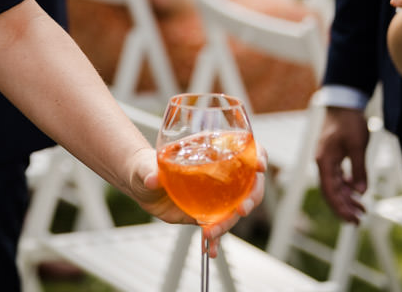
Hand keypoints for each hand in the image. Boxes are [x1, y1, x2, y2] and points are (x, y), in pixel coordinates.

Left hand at [127, 146, 266, 256]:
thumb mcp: (145, 166)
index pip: (243, 150)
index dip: (256, 155)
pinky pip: (218, 227)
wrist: (141, 185)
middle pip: (248, 184)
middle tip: (241, 209)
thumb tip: (153, 179)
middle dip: (250, 197)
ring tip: (210, 234)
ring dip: (228, 223)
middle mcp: (218, 174)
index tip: (259, 166)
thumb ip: (150, 171)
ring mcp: (216, 196)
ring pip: (234, 210)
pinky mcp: (207, 213)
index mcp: (209, 153)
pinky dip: (217, 240)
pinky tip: (212, 251)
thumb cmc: (145, 166)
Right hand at [314, 105, 368, 222]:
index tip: (352, 220)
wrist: (343, 104)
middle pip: (330, 191)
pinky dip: (347, 187)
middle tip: (358, 222)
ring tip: (362, 210)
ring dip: (347, 199)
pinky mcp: (333, 157)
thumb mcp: (358, 146)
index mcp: (325, 161)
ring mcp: (327, 160)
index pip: (329, 190)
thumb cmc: (349, 123)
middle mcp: (322, 163)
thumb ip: (359, 169)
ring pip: (334, 186)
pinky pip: (338, 177)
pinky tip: (357, 192)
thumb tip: (361, 192)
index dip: (340, 207)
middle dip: (343, 207)